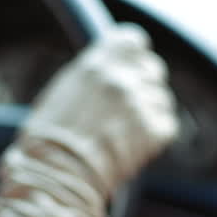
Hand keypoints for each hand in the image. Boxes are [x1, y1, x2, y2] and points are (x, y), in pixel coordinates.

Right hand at [0, 24, 178, 216]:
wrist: (55, 176)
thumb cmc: (50, 138)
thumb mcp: (65, 89)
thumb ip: (94, 72)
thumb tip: (112, 65)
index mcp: (96, 62)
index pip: (134, 40)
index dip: (133, 56)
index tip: (130, 68)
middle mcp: (121, 78)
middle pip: (152, 68)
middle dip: (144, 84)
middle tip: (127, 108)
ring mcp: (140, 104)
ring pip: (162, 98)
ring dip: (149, 112)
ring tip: (122, 133)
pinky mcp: (155, 131)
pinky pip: (166, 125)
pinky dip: (154, 136)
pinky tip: (131, 146)